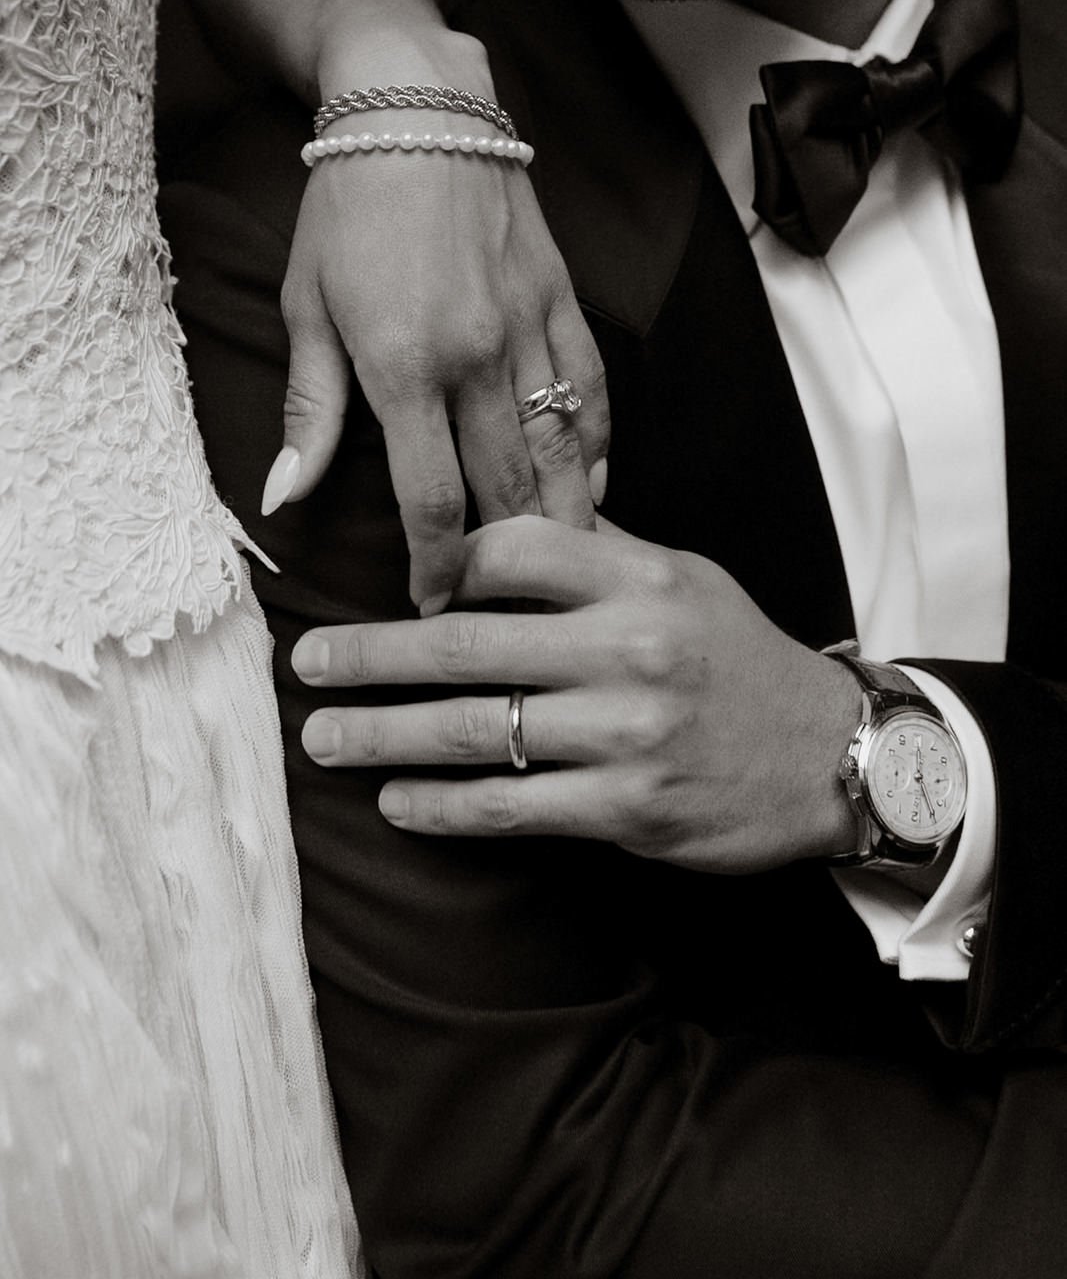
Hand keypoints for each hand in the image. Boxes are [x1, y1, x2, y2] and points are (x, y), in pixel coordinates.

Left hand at [264, 107, 608, 614]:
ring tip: (563, 574)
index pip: (430, 498)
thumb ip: (309, 410)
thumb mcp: (308, 308)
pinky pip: (593, 391)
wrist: (418, 107)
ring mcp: (529, 329)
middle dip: (507, 563)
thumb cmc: (348, 209)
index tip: (433, 604)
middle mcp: (476, 357)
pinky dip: (596, 446)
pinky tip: (592, 484)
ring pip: (562, 451)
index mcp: (405, 366)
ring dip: (563, 520)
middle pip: (507, 489)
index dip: (435, 565)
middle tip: (505, 612)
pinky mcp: (562, 302)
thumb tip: (286, 496)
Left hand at [292, 515, 860, 871]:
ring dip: (383, 735)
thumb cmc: (741, 658)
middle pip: (467, 643)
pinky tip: (395, 801)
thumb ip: (596, 551)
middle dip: (372, 655)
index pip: (511, 548)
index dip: (441, 562)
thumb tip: (501, 521)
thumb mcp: (684, 578)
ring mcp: (627, 733)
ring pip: (473, 731)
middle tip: (308, 663)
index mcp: (639, 578)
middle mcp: (630, 648)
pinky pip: (510, 806)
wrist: (831, 754)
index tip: (395, 582)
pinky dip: (441, 806)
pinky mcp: (628, 808)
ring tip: (323, 736)